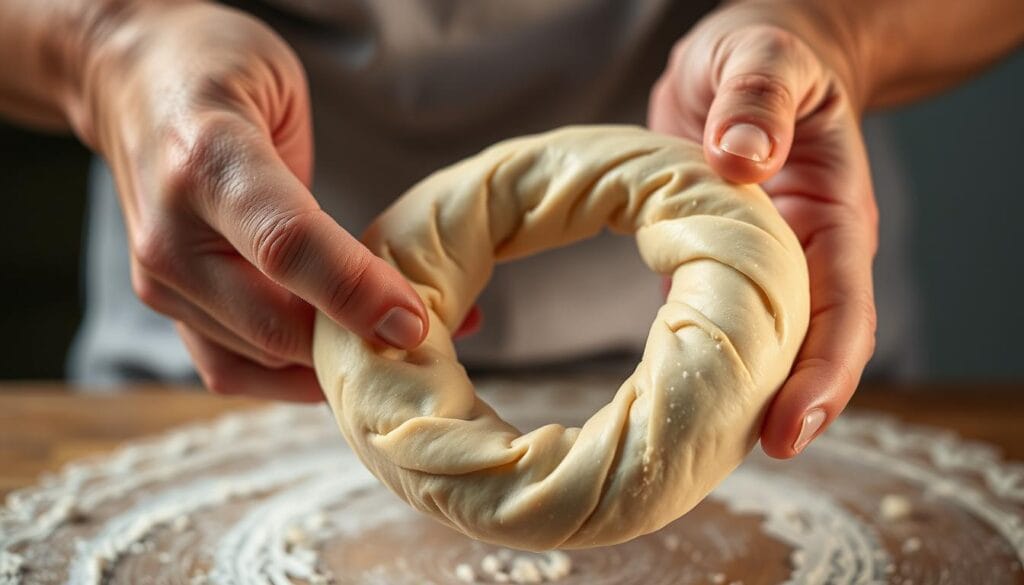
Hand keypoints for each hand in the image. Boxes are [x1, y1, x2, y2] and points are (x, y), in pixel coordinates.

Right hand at [72, 3, 427, 400]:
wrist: (126, 78)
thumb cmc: (217, 73)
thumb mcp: (282, 94)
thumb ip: (325, 190)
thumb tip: (397, 287)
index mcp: (207, 160)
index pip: (287, 246)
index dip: (356, 292)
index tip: (414, 322)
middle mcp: (172, 234)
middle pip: (274, 325)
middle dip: (357, 346)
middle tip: (426, 345)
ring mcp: (160, 279)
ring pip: (259, 360)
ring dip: (332, 368)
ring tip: (395, 354)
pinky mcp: (165, 305)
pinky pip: (232, 370)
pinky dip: (291, 377)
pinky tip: (339, 362)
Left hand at [649, 1, 877, 456]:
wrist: (750, 62)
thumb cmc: (767, 53)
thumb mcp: (764, 55)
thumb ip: (758, 96)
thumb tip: (742, 154)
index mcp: (829, 214)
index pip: (842, 309)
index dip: (822, 374)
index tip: (791, 426)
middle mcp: (801, 255)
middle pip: (806, 351)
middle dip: (781, 410)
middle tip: (737, 462)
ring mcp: (758, 267)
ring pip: (759, 350)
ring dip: (737, 401)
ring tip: (696, 454)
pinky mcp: (713, 265)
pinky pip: (713, 324)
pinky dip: (698, 364)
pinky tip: (668, 403)